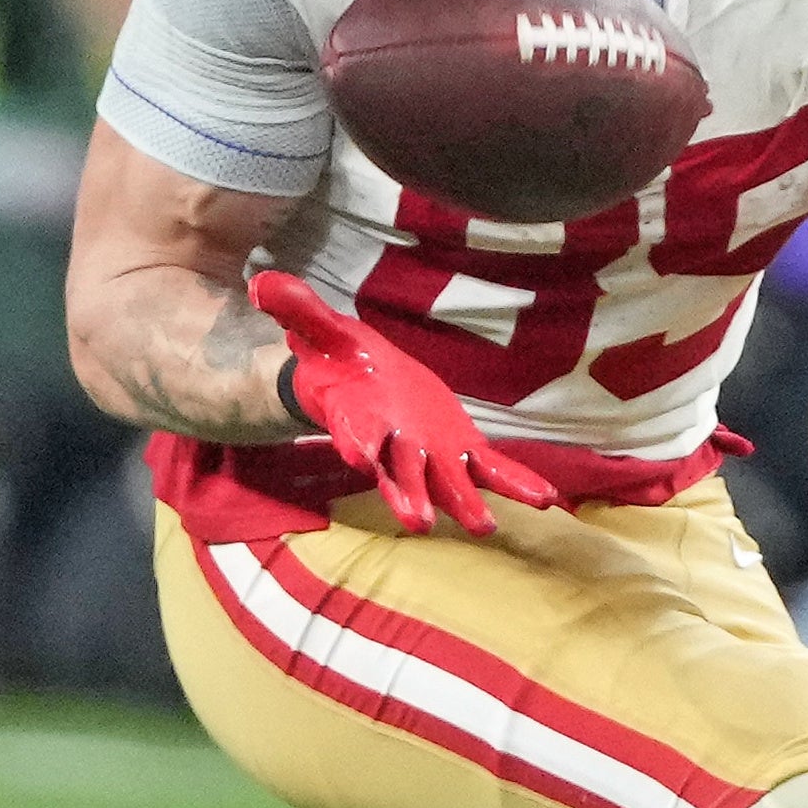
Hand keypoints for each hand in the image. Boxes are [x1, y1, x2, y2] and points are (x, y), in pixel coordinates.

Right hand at [254, 269, 556, 538]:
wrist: (362, 383)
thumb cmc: (339, 360)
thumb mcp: (319, 329)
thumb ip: (297, 309)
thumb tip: (261, 282)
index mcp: (359, 419)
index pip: (355, 436)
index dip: (358, 447)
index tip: (360, 460)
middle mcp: (395, 446)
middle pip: (400, 475)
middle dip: (408, 495)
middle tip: (418, 521)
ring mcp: (431, 454)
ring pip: (446, 484)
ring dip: (462, 504)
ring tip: (483, 525)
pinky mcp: (461, 450)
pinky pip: (492, 470)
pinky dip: (517, 483)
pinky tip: (545, 497)